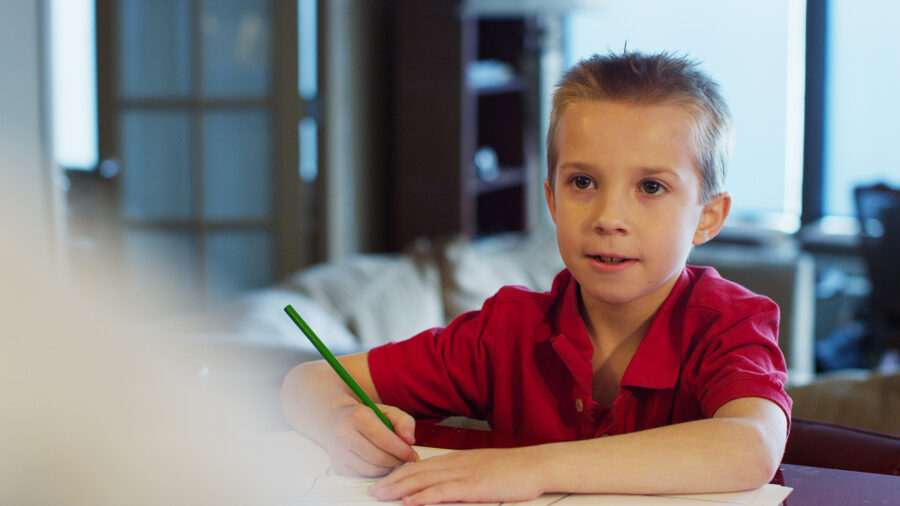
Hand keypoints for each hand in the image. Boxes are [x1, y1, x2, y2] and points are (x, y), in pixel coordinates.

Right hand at [327, 403, 418, 476]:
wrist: (335, 419)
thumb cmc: (365, 416)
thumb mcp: (387, 411)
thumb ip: (404, 422)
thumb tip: (410, 441)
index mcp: (358, 416)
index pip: (384, 440)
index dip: (402, 450)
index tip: (412, 453)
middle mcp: (344, 434)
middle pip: (379, 458)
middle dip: (397, 461)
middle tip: (404, 458)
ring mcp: (338, 452)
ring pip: (372, 470)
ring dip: (388, 468)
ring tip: (392, 459)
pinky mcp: (338, 466)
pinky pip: (363, 476)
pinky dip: (376, 473)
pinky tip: (379, 463)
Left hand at [368, 447, 545, 504]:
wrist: (534, 465)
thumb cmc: (512, 471)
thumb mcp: (481, 469)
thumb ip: (461, 475)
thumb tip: (443, 485)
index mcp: (456, 459)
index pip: (420, 466)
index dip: (398, 474)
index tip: (382, 482)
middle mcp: (455, 464)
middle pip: (416, 472)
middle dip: (391, 482)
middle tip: (371, 491)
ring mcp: (463, 474)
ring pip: (423, 481)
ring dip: (399, 489)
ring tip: (381, 495)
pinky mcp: (472, 487)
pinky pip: (442, 492)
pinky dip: (423, 497)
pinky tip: (409, 502)